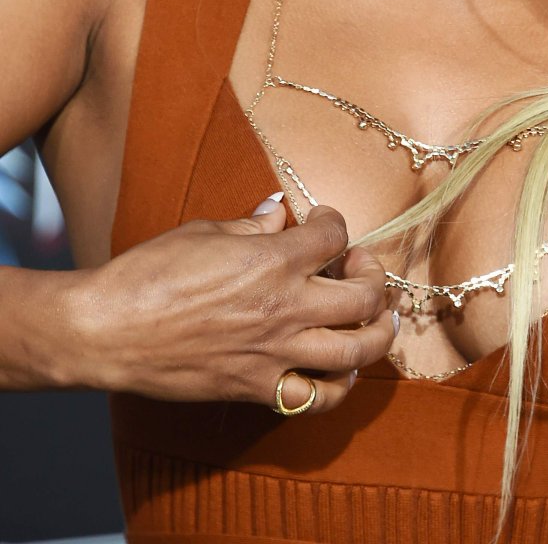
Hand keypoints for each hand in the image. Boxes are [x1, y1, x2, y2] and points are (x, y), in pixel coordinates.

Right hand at [73, 193, 396, 413]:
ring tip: (374, 318)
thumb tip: (280, 212)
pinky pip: (318, 397)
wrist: (108, 331)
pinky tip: (342, 368)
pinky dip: (340, 385)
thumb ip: (252, 226)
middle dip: (372, 275)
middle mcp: (286, 307)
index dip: (335, 222)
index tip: (322, 222)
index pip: (336, 235)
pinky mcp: (257, 388)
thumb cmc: (149, 273)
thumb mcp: (205, 232)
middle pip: (364, 295)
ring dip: (377, 331)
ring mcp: (276, 352)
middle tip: (358, 267)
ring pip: (357, 350)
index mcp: (274, 259)